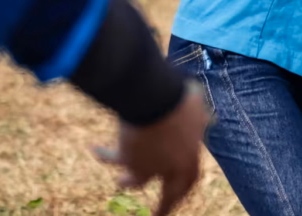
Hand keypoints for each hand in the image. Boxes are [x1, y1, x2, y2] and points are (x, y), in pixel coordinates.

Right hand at [97, 81, 209, 215]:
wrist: (154, 98)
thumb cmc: (178, 101)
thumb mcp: (196, 109)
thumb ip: (198, 120)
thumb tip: (206, 119)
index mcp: (190, 160)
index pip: (188, 183)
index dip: (184, 189)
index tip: (178, 197)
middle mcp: (169, 170)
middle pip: (168, 197)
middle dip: (162, 209)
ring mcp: (147, 167)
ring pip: (135, 182)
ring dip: (127, 182)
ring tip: (120, 182)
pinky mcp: (126, 159)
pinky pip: (111, 158)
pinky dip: (103, 154)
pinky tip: (94, 149)